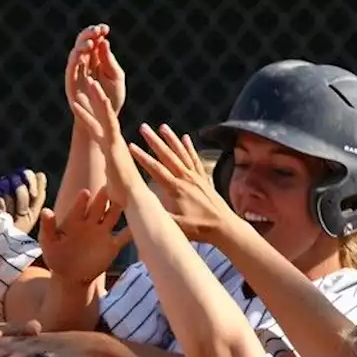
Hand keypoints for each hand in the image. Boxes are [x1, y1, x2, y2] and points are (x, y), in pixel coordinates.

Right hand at [0, 170, 48, 233]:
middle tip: (21, 212)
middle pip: (17, 178)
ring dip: (10, 202)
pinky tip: (0, 212)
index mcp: (19, 191)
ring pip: (5, 182)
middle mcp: (5, 186)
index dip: (31, 181)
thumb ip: (38, 196)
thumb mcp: (30, 216)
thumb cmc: (14, 233)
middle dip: (22, 196)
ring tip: (9, 215)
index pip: (26, 175)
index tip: (34, 195)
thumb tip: (41, 174)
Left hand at [39, 185, 131, 284]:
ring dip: (120, 207)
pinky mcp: (112, 246)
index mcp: (74, 220)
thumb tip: (46, 211)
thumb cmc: (56, 258)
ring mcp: (102, 232)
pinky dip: (133, 232)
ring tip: (129, 197)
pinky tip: (142, 225)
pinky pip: (124, 237)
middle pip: (100, 205)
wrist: (70, 277)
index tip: (85, 193)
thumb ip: (48, 227)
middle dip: (105, 196)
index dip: (83, 200)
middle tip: (112, 184)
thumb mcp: (49, 243)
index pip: (80, 206)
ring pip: (114, 215)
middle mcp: (91, 222)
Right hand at [65, 25, 125, 117]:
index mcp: (98, 61)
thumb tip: (104, 42)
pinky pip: (70, 69)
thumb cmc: (112, 100)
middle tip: (97, 30)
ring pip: (76, 54)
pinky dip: (75, 59)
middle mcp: (86, 65)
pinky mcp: (71, 84)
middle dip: (89, 35)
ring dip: (81, 45)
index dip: (98, 32)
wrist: (105, 121)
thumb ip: (109, 61)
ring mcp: (77, 74)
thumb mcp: (115, 77)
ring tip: (91, 42)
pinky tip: (81, 53)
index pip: (95, 41)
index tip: (105, 29)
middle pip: (84, 43)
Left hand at [68, 77, 144, 206]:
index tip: (81, 103)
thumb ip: (107, 181)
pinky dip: (104, 109)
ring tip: (90, 81)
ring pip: (105, 115)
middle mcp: (113, 142)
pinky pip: (108, 123)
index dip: (89, 115)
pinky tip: (99, 96)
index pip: (98, 128)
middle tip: (88, 81)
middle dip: (94, 99)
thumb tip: (104, 189)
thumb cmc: (124, 196)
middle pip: (101, 116)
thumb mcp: (110, 185)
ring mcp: (114, 142)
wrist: (134, 198)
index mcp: (111, 149)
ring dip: (97, 97)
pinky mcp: (114, 145)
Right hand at [130, 124, 235, 241]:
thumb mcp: (177, 227)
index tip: (131, 146)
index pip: (156, 169)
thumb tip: (141, 209)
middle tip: (143, 128)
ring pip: (182, 153)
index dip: (142, 157)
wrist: (225, 227)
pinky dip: (189, 147)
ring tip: (162, 126)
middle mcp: (186, 179)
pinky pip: (195, 159)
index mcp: (177, 189)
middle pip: (167, 155)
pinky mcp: (204, 179)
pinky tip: (185, 138)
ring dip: (171, 139)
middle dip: (154, 141)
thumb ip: (160, 216)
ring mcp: (196, 177)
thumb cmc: (200, 229)